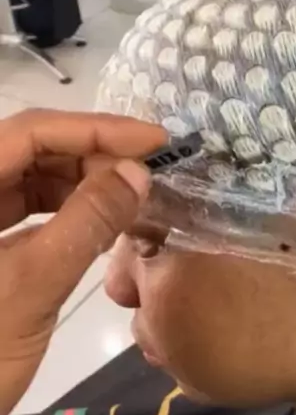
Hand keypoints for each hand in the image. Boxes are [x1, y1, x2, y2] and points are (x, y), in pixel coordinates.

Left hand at [0, 109, 164, 414]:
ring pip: (28, 179)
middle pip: (29, 150)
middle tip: (147, 173)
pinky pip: (23, 211)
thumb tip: (138, 173)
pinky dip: (64, 211)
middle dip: (91, 156)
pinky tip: (99, 221)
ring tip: (130, 195)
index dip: (94, 128)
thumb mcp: (33, 285)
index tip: (153, 140)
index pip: (28, 133)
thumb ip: (86, 222)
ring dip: (80, 182)